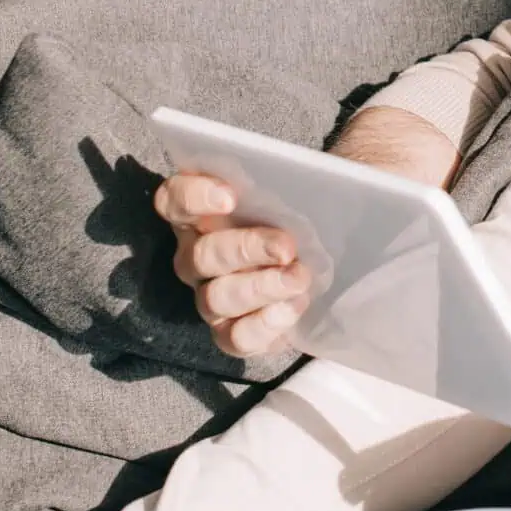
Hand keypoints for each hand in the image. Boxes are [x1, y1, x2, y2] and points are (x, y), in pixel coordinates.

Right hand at [154, 172, 311, 357]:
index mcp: (202, 212)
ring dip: (260, 288)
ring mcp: (211, 297)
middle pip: (200, 255)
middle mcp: (197, 256)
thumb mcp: (308, 185)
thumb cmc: (311, 209)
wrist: (336, 252)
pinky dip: (264, 325)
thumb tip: (325, 172)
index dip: (194, 197)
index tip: (231, 196)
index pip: (173, 200)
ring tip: (300, 277)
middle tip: (287, 246)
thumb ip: (299, 175)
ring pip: (215, 298)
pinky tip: (294, 307)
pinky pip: (235, 338)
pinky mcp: (233, 332)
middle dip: (245, 249)